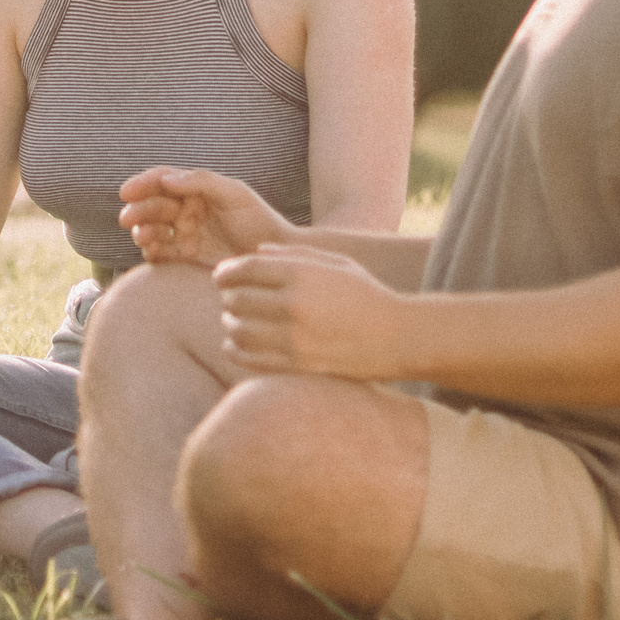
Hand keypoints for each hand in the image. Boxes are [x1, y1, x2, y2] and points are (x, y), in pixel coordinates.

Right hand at [118, 167, 292, 266]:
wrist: (272, 258)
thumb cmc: (259, 221)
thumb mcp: (235, 194)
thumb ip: (202, 181)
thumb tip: (167, 179)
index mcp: (195, 191)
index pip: (162, 181)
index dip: (142, 184)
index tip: (127, 192)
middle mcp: (186, 211)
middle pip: (153, 205)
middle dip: (138, 210)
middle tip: (128, 219)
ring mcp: (183, 234)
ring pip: (152, 229)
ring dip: (141, 231)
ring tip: (142, 236)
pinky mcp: (184, 258)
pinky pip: (159, 253)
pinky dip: (150, 252)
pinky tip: (150, 252)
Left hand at [215, 245, 411, 378]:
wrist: (398, 337)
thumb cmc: (366, 294)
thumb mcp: (335, 262)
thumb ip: (293, 253)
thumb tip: (256, 252)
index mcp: (302, 274)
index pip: (246, 269)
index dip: (226, 272)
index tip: (220, 276)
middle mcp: (294, 305)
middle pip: (237, 299)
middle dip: (227, 297)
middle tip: (229, 299)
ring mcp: (295, 339)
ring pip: (238, 330)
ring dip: (229, 323)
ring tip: (233, 321)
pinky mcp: (298, 367)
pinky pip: (250, 360)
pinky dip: (234, 351)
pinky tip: (233, 346)